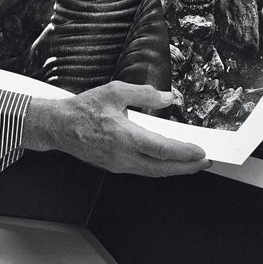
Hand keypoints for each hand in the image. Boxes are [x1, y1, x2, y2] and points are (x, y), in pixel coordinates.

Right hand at [21, 81, 211, 176]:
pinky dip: (159, 168)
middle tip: (204, 162)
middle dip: (186, 167)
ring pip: (153, 172)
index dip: (185, 153)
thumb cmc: (83, 109)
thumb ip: (144, 94)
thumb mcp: (114, 91)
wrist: (59, 126)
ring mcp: (118, 164)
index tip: (201, 151)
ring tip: (190, 163)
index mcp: (124, 137)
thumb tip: (167, 97)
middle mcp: (123, 156)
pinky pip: (142, 170)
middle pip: (162, 168)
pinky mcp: (114, 166)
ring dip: (174, 169)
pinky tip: (165, 162)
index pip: (162, 150)